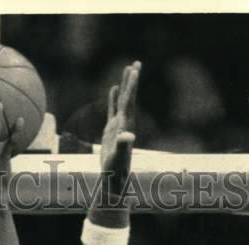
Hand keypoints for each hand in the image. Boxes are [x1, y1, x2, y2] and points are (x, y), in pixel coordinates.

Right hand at [100, 60, 140, 195]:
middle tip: (136, 63)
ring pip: (122, 100)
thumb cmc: (116, 169)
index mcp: (126, 124)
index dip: (132, 85)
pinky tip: (113, 88)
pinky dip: (113, 98)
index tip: (135, 70)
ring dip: (125, 85)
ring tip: (127, 69)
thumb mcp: (118, 156)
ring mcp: (119, 125)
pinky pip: (113, 109)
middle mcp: (125, 122)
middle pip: (129, 96)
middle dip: (132, 80)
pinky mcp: (111, 130)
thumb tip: (127, 136)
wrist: (114, 177)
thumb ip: (123, 145)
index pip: (129, 101)